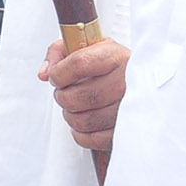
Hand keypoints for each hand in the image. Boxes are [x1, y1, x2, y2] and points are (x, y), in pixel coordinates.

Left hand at [40, 37, 129, 151]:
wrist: (140, 80)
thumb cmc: (108, 63)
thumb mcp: (86, 45)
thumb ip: (58, 53)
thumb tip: (45, 75)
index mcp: (115, 57)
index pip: (78, 64)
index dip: (59, 74)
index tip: (56, 77)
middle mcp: (126, 83)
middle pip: (75, 97)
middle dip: (62, 97)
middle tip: (65, 93)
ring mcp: (129, 109)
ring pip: (82, 120)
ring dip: (70, 115)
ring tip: (76, 107)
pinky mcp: (127, 132)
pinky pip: (92, 139)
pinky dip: (81, 133)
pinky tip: (85, 121)